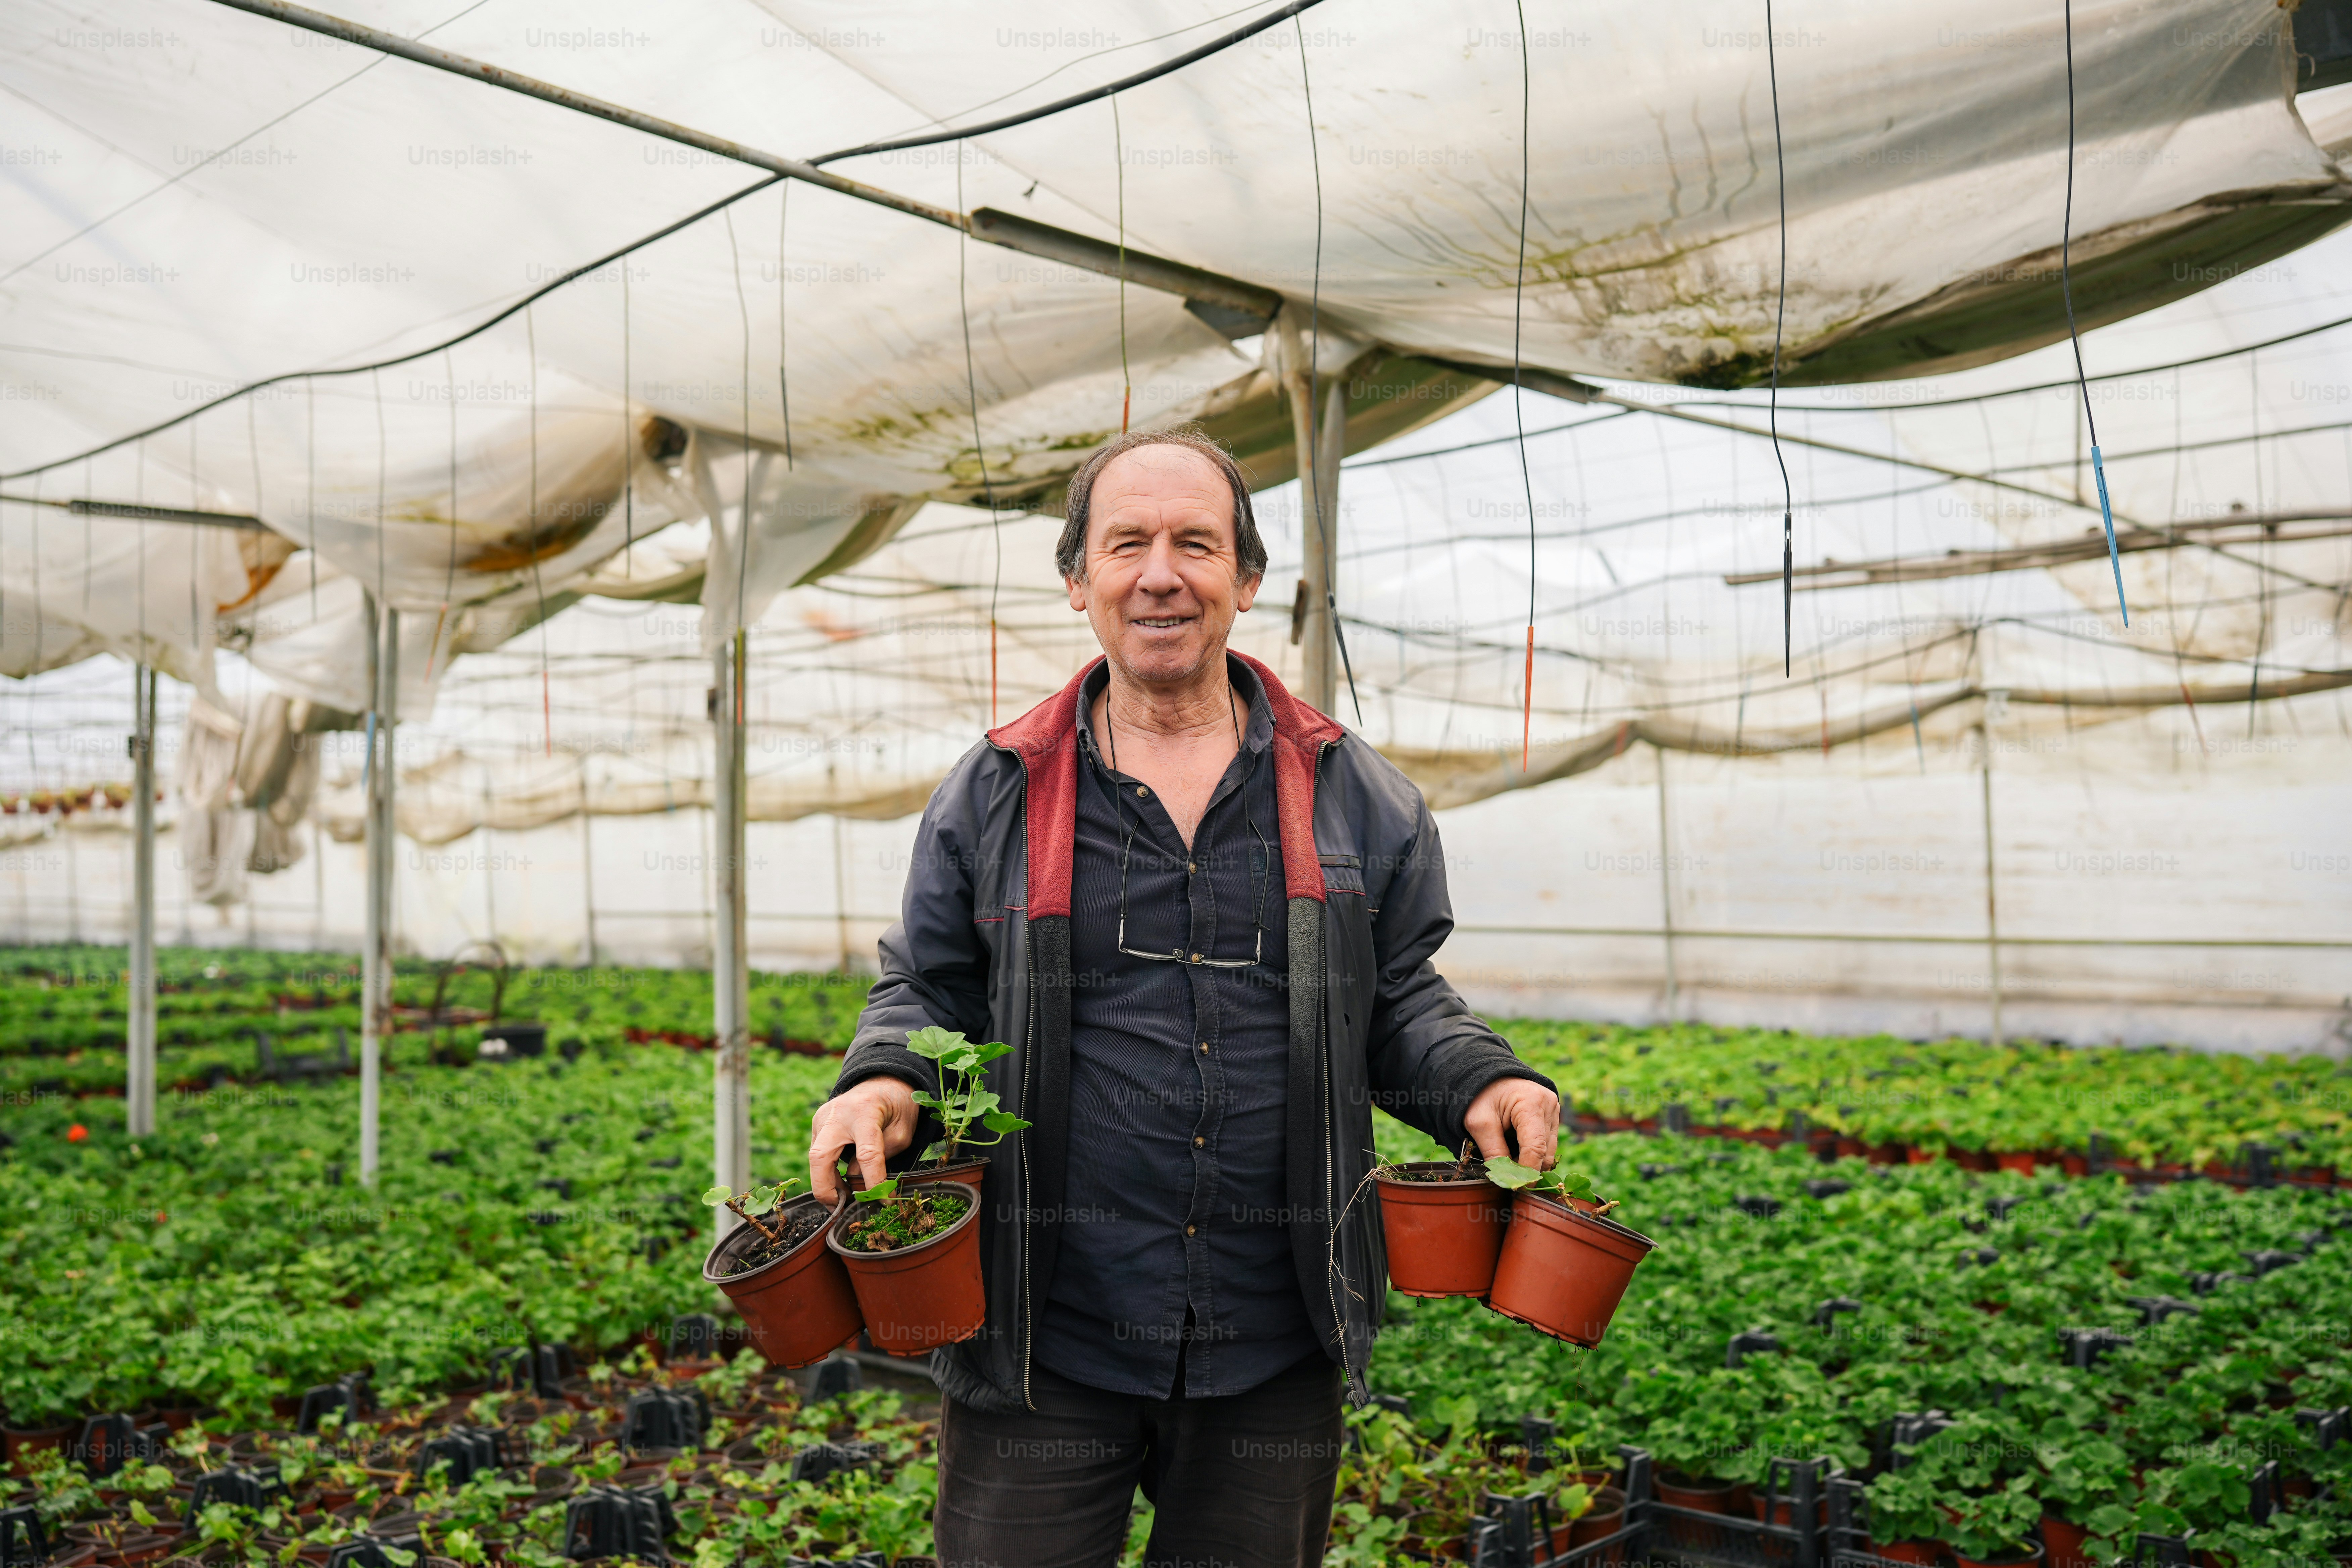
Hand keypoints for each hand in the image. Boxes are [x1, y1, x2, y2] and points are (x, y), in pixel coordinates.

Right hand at [808, 1077, 919, 1204]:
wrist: (881, 1080)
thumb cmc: (896, 1105)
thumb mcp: (902, 1130)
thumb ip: (883, 1157)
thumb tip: (858, 1184)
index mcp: (865, 1112)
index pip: (867, 1154)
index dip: (874, 1182)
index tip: (883, 1201)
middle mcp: (837, 1113)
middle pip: (820, 1156)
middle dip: (826, 1188)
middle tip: (839, 1209)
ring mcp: (823, 1117)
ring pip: (815, 1158)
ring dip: (827, 1183)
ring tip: (845, 1198)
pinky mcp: (817, 1124)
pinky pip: (818, 1153)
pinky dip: (827, 1171)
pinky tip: (840, 1182)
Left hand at [1465, 1077, 1560, 1171]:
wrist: (1487, 1074)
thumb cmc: (1480, 1095)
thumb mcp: (1479, 1123)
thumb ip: (1493, 1150)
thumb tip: (1506, 1179)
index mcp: (1531, 1103)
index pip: (1535, 1147)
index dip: (1527, 1172)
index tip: (1517, 1188)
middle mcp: (1549, 1105)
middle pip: (1545, 1152)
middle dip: (1527, 1168)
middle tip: (1507, 1176)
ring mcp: (1554, 1110)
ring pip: (1549, 1150)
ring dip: (1531, 1160)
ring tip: (1508, 1158)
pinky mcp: (1552, 1116)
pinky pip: (1548, 1143)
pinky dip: (1533, 1152)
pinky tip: (1516, 1149)